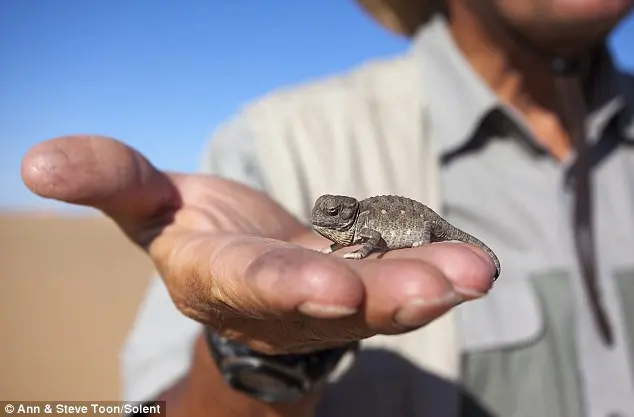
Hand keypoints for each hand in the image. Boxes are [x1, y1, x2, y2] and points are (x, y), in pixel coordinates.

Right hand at [22, 135, 495, 353]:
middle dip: (384, 296)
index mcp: (222, 278)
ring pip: (380, 297)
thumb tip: (37, 162)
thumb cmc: (192, 232)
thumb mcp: (147, 201)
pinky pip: (400, 280)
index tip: (334, 289)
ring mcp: (328, 300)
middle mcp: (279, 300)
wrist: (239, 267)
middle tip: (443, 285)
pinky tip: (472, 261)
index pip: (253, 283)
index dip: (287, 288)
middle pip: (333, 301)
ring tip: (475, 271)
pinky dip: (435, 270)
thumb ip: (109, 178)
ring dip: (428, 285)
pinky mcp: (363, 287)